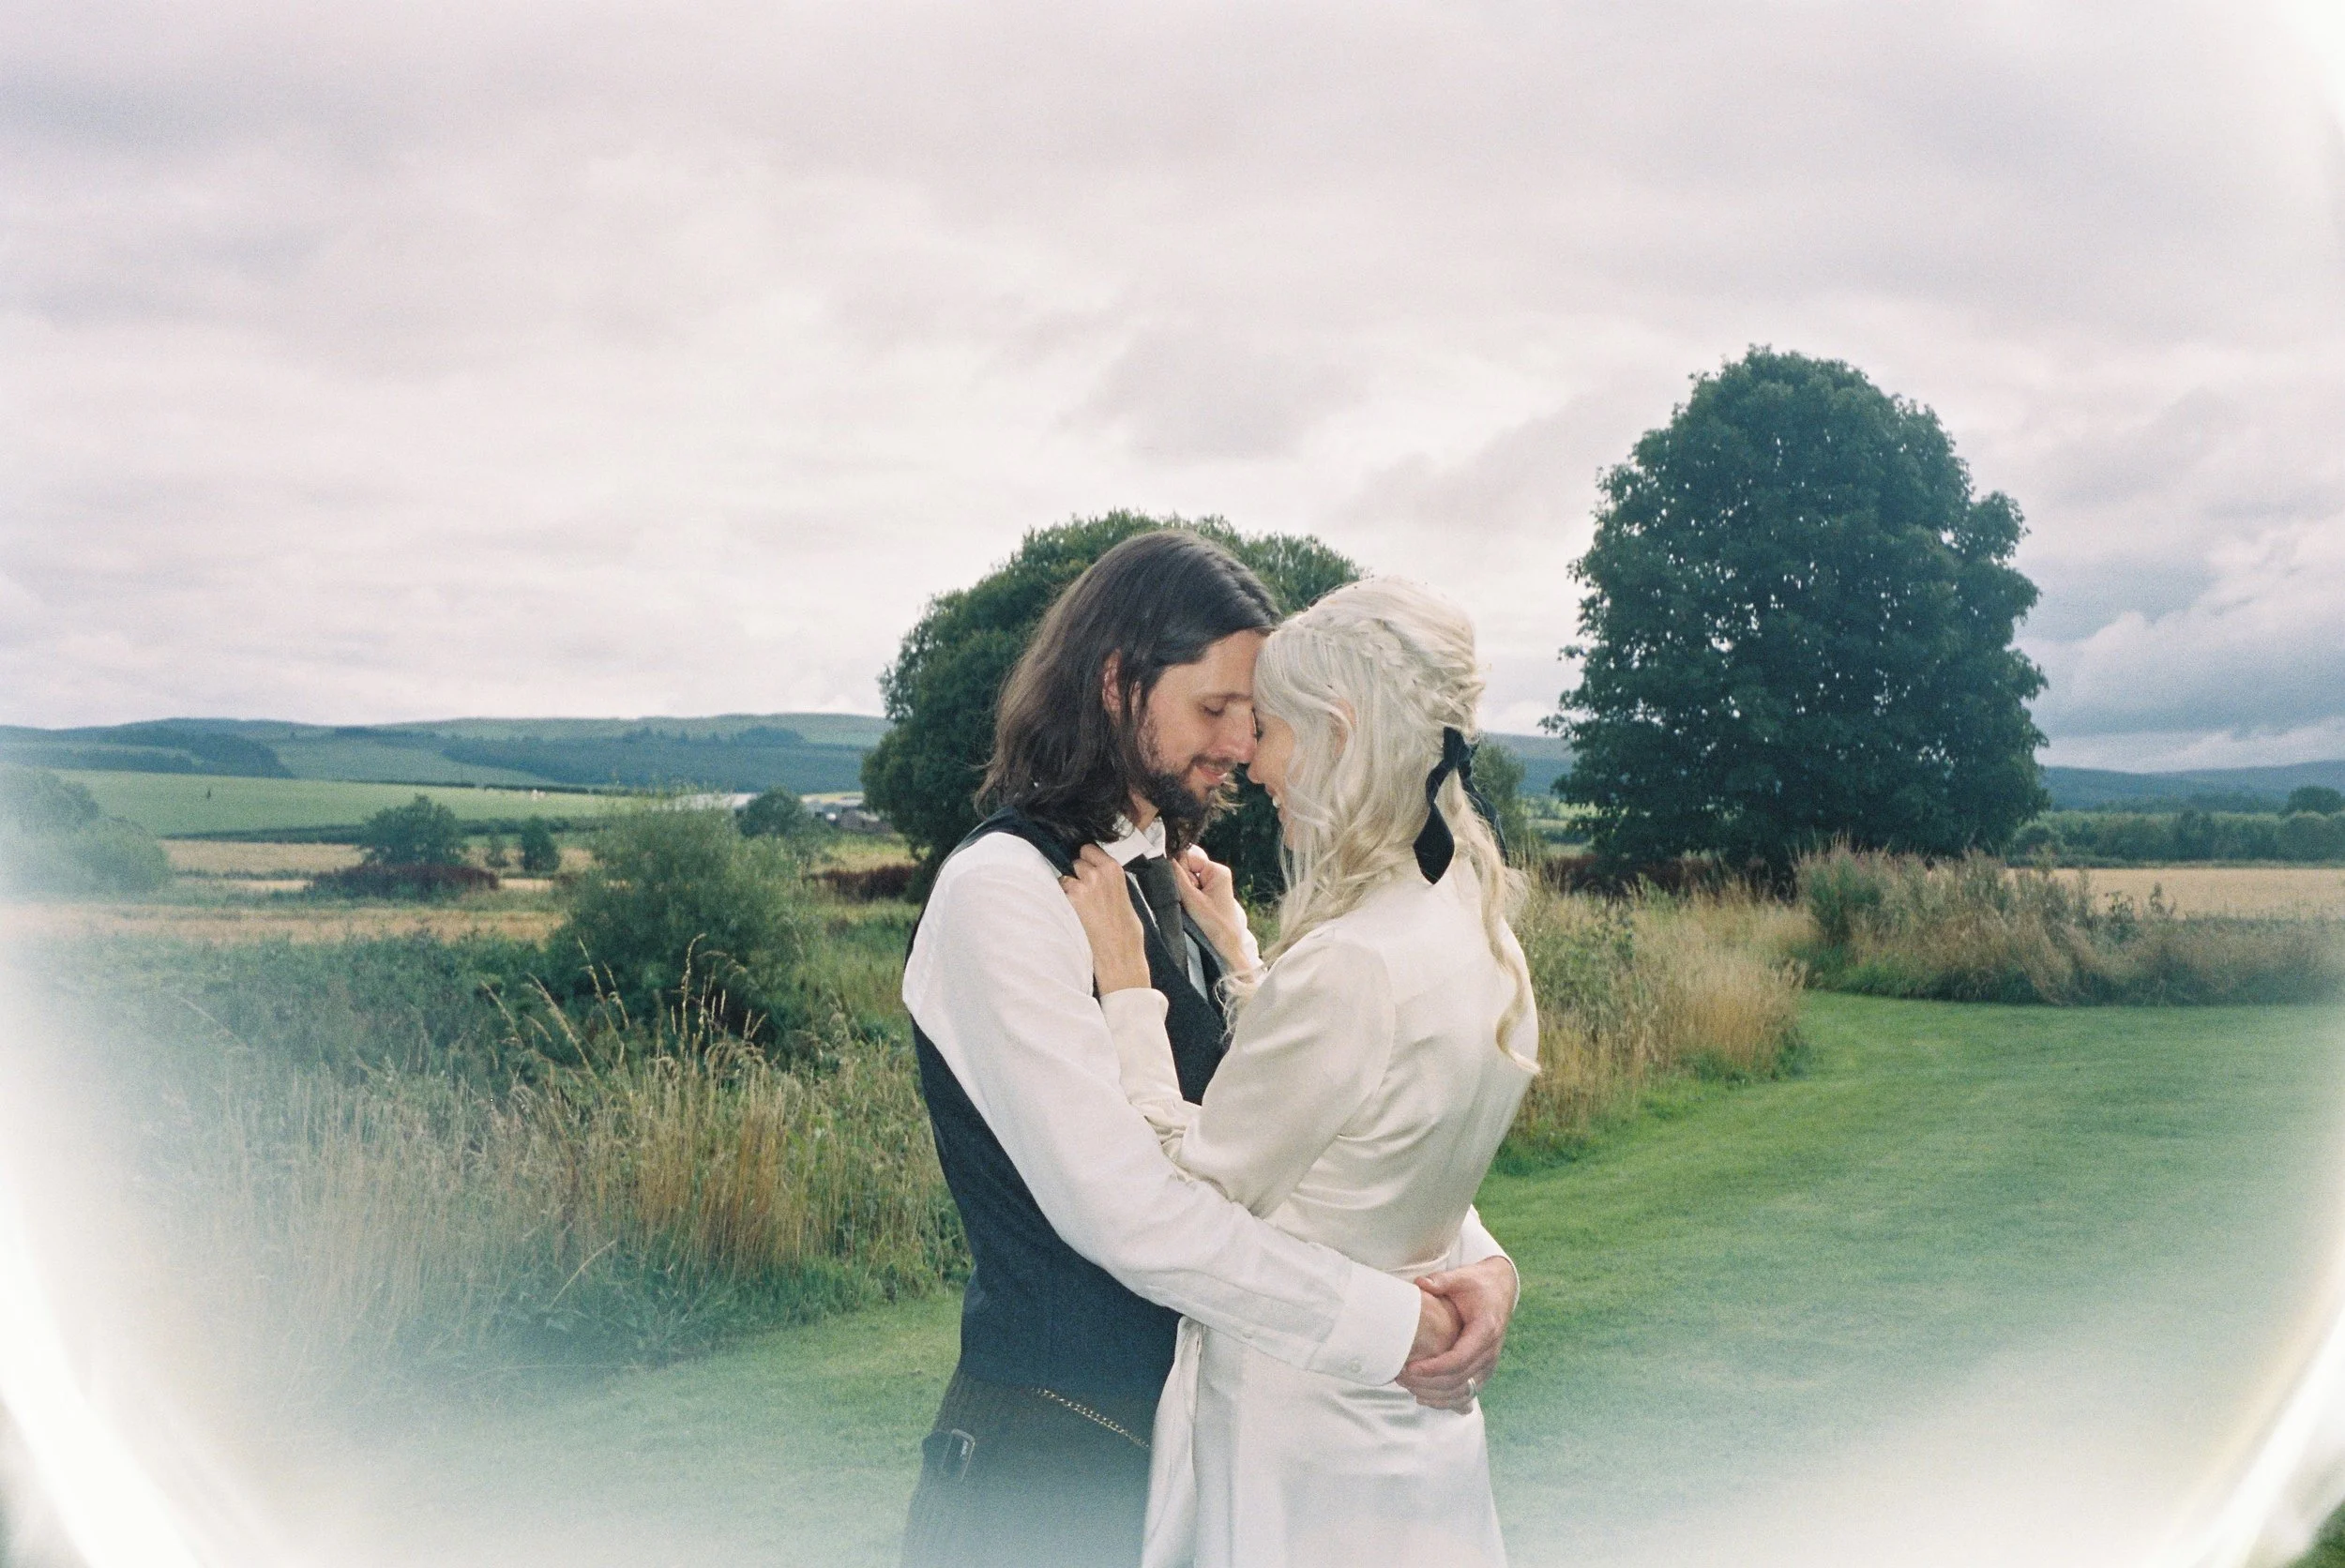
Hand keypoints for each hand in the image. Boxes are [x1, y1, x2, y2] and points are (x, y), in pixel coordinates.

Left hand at [1061, 845, 1150, 993]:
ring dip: (1068, 888)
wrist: (1120, 953)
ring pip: (1065, 877)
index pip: (1088, 849)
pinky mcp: (1070, 901)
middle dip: (1077, 873)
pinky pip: (1058, 893)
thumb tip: (1095, 872)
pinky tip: (1073, 913)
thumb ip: (1109, 880)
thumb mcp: (1124, 894)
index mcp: (1113, 869)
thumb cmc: (1126, 929)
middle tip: (1084, 892)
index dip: (1087, 859)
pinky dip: (1062, 901)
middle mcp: (1097, 874)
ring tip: (1079, 906)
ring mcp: (1081, 886)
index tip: (1087, 868)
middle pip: (1075, 861)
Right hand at [1173, 846, 1251, 967]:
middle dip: (1183, 883)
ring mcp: (1212, 883)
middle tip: (1191, 901)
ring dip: (1185, 892)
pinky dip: (1188, 897)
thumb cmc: (1214, 924)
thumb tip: (1164, 858)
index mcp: (1217, 870)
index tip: (1185, 889)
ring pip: (1187, 879)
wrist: (1226, 945)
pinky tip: (1193, 908)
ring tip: (1193, 906)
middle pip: (1187, 867)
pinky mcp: (1208, 893)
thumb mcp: (1192, 899)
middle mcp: (1216, 873)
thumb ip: (1177, 877)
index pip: (1188, 857)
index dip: (1180, 871)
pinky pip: (1190, 888)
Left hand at [1396, 1256, 1516, 1412]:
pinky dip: (1445, 1400)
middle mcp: (1490, 1352)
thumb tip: (1421, 1284)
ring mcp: (1489, 1365)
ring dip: (1434, 1395)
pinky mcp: (1483, 1371)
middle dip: (1427, 1383)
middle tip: (1400, 1376)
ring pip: (1462, 1392)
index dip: (1434, 1368)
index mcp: (1486, 1330)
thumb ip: (1442, 1280)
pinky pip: (1466, 1393)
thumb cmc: (1478, 1285)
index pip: (1459, 1359)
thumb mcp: (1462, 1277)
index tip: (1410, 1368)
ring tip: (1407, 1386)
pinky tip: (1423, 1398)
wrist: (1500, 1291)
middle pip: (1459, 1380)